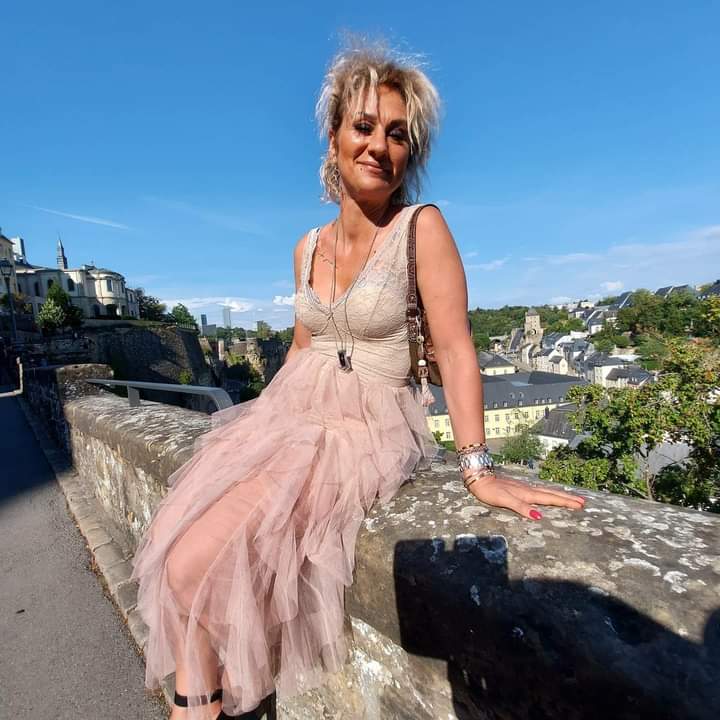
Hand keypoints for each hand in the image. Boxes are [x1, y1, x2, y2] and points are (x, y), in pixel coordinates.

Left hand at [463, 470, 585, 519]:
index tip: (579, 505)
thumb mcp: (504, 500)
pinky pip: (539, 492)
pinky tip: (548, 495)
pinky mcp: (519, 488)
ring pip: (547, 492)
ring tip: (572, 498)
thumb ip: (521, 507)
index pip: (550, 499)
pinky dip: (549, 494)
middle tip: (582, 502)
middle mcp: (528, 490)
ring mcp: (524, 488)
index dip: (565, 502)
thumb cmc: (490, 491)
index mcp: (527, 494)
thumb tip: (539, 516)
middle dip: (567, 498)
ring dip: (560, 495)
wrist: (479, 478)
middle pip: (552, 494)